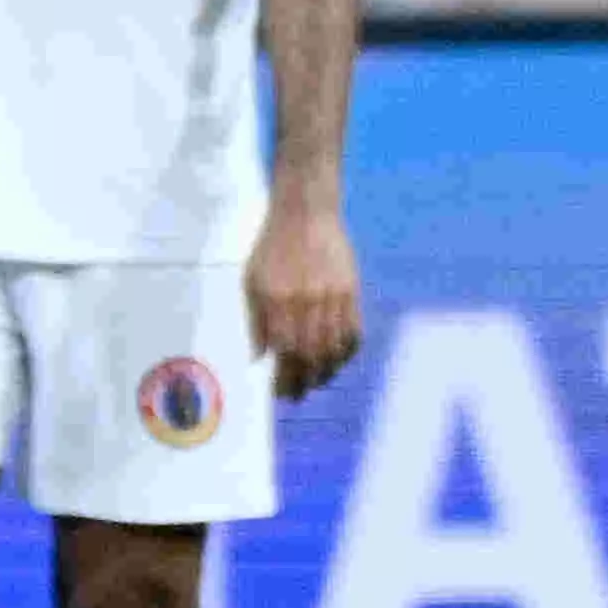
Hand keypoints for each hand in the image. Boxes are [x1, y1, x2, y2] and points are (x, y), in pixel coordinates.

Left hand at [245, 190, 362, 400]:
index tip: (280, 393)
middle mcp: (307, 301)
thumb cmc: (273, 247)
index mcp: (278, 299)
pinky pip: (354, 332)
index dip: (284, 378)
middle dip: (305, 382)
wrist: (306, 213)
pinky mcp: (352, 291)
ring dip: (326, 372)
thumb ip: (256, 322)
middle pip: (311, 356)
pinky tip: (336, 360)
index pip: (285, 352)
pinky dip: (346, 353)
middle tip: (298, 395)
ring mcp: (333, 297)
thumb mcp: (253, 281)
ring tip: (316, 381)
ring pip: (335, 348)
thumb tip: (259, 359)